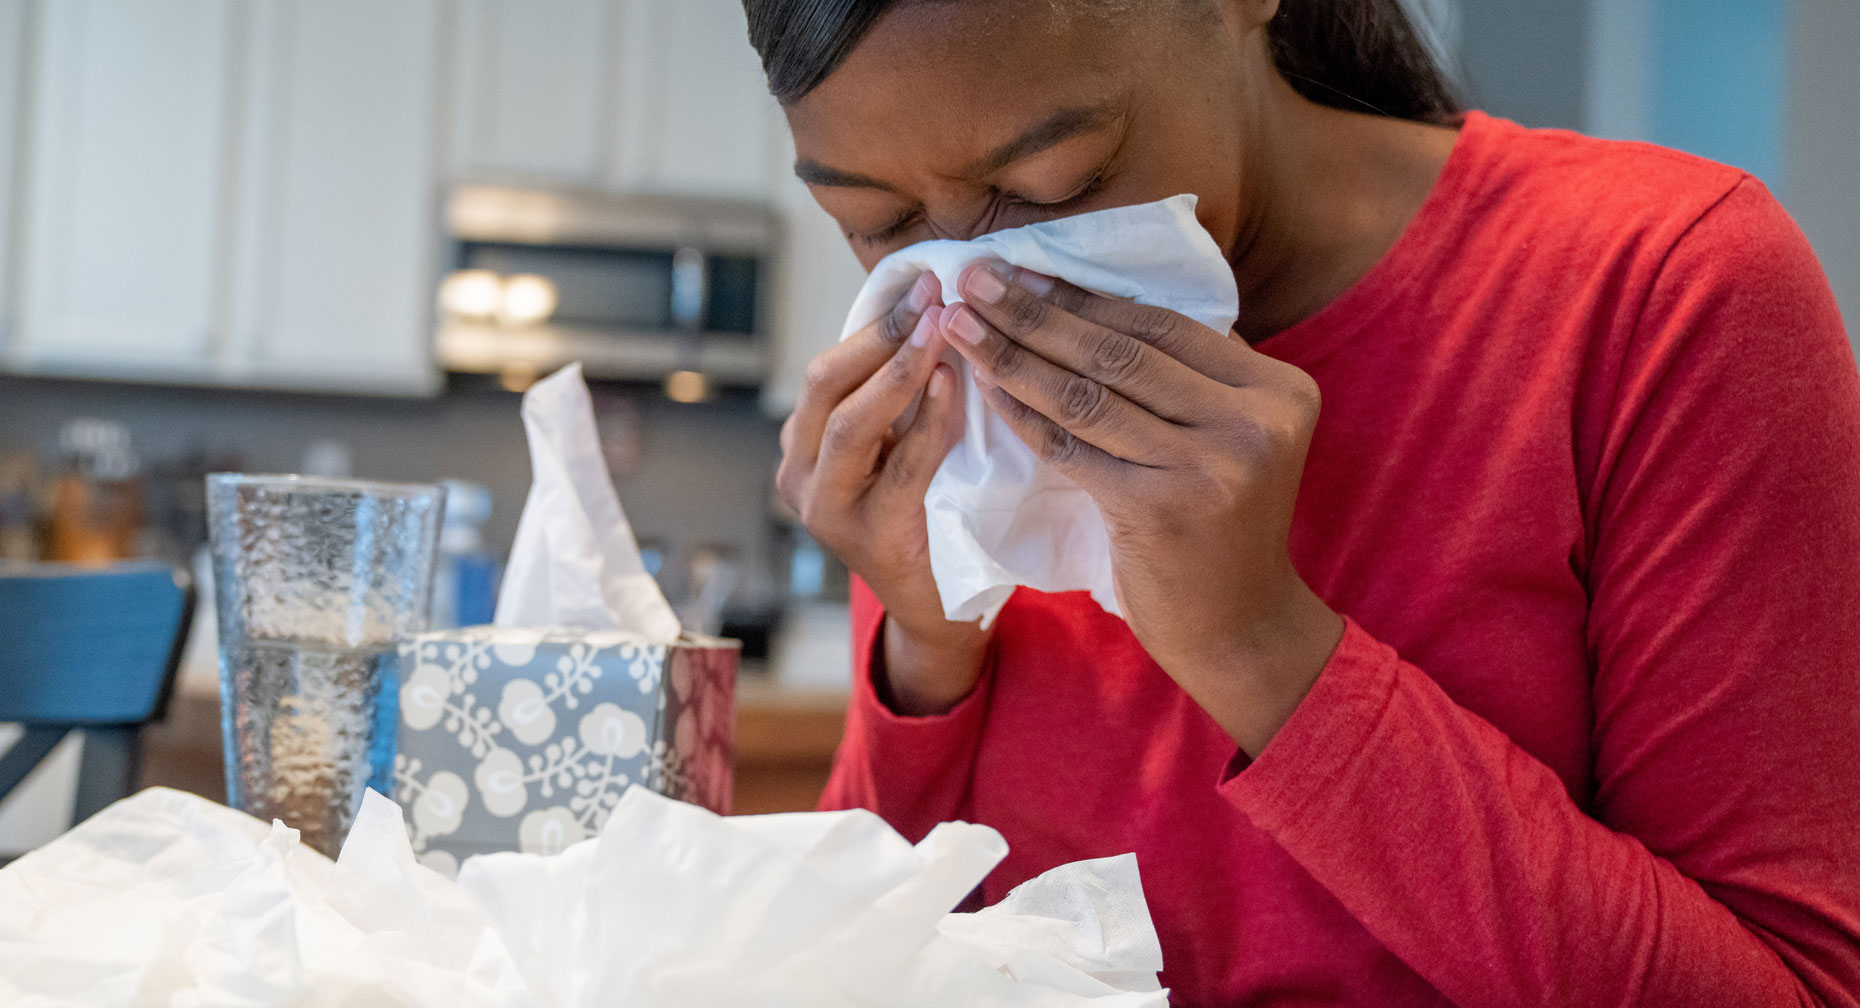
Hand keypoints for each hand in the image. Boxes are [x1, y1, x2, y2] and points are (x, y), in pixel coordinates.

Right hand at [776, 272, 989, 713]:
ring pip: (850, 424)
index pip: (827, 369)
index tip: (920, 280)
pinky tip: (950, 386)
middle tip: (931, 291)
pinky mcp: (867, 540)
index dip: (872, 322)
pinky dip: (926, 422)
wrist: (940, 608)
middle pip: (825, 385)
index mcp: (802, 446)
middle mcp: (798, 476)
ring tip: (941, 327)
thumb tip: (932, 306)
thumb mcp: (899, 445)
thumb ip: (898, 394)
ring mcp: (825, 512)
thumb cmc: (927, 513)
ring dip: (899, 369)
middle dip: (881, 334)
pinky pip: (899, 467)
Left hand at [938, 262, 1344, 754]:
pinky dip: (1022, 414)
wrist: (1240, 630)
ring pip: (1089, 395)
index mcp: (1277, 392)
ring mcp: (1209, 468)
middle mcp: (1253, 424)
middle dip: (1039, 311)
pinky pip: (1072, 448)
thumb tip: (1092, 302)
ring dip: (1015, 355)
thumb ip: (1191, 382)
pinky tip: (984, 389)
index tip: (1024, 268)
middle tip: (976, 277)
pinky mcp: (1158, 511)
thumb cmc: (1221, 530)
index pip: (1164, 326)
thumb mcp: (1232, 443)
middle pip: (1122, 353)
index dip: (1086, 295)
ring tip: (962, 324)